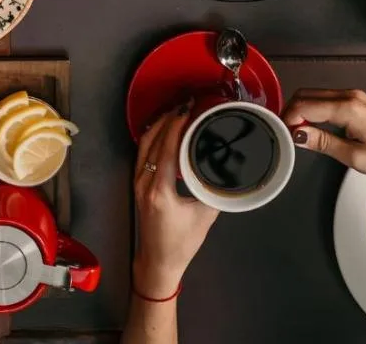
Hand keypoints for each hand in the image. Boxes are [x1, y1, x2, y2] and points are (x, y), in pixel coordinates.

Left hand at [131, 108, 217, 298]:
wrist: (158, 262)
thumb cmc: (181, 243)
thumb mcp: (205, 215)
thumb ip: (214, 189)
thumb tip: (227, 168)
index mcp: (160, 191)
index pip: (166, 148)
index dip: (177, 125)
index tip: (189, 108)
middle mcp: (144, 182)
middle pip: (152, 140)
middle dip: (168, 118)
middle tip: (186, 103)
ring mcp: (138, 182)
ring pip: (144, 145)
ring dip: (159, 125)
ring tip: (177, 111)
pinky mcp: (138, 184)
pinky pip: (143, 153)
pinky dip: (154, 137)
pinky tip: (165, 130)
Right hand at [283, 89, 365, 184]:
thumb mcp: (355, 157)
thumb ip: (323, 142)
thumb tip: (297, 134)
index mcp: (347, 107)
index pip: (305, 105)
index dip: (288, 119)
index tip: (281, 135)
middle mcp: (350, 95)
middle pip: (308, 94)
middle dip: (292, 111)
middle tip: (285, 134)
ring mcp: (357, 96)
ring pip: (318, 95)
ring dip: (303, 109)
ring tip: (299, 133)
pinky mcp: (362, 102)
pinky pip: (330, 99)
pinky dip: (317, 109)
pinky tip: (316, 127)